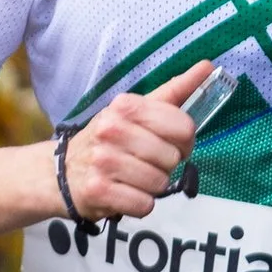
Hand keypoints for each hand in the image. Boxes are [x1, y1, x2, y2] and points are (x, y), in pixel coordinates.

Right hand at [60, 62, 212, 220]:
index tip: (170, 143)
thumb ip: (174, 91)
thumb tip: (207, 65)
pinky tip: (125, 193)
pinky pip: (144, 205)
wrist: (63, 172)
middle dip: (166, 166)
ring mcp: (103, 161)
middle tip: (146, 163)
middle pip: (173, 158)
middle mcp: (111, 130)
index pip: (184, 127)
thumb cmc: (109, 140)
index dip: (184, 141)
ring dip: (152, 187)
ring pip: (160, 184)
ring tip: (134, 178)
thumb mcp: (136, 111)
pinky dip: (140, 204)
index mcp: (125, 106)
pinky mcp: (98, 191)